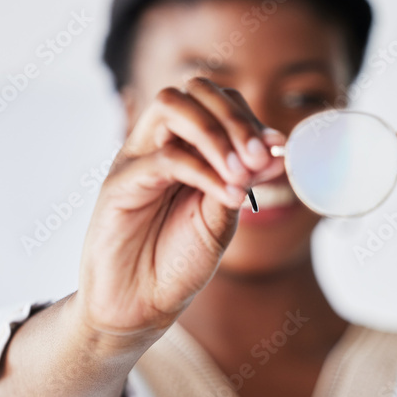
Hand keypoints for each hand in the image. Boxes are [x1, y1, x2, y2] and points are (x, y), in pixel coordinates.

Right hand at [73, 77, 284, 344]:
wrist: (138, 306)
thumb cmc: (178, 261)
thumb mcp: (222, 218)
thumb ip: (243, 181)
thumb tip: (278, 148)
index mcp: (185, 146)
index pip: (217, 101)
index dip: (251, 119)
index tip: (277, 152)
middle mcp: (157, 143)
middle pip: (193, 90)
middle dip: (235, 118)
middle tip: (260, 157)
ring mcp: (136, 159)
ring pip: (172, 107)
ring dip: (215, 133)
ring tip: (242, 172)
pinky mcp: (118, 184)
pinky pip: (164, 159)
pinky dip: (203, 172)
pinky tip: (228, 196)